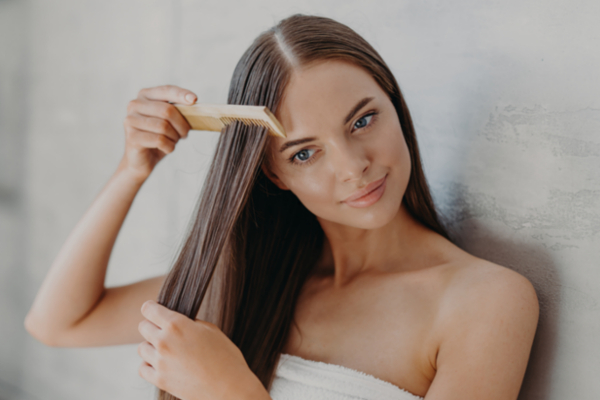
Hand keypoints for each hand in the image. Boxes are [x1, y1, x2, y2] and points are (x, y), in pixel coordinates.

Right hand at [121, 85, 196, 180]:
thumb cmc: (158, 137)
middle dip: (181, 125)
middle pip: (167, 110)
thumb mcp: (170, 122)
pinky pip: (159, 140)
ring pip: (163, 127)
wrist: (142, 160)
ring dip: (174, 137)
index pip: (166, 90)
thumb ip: (178, 111)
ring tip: (173, 141)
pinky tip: (167, 148)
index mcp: (145, 95)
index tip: (194, 99)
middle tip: (184, 134)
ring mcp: (131, 120)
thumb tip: (193, 102)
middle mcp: (135, 105)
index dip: (180, 94)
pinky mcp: (132, 137)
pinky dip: (169, 147)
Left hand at [137, 300, 267, 399]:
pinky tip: (162, 363)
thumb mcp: (212, 330)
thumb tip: (180, 322)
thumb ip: (191, 323)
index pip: (149, 309)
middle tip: (165, 331)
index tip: (155, 311)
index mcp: (177, 325)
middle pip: (143, 327)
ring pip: (141, 348)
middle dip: (152, 326)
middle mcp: (164, 341)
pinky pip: (143, 368)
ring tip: (167, 349)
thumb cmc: (226, 357)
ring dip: (151, 346)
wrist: (230, 388)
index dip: (152, 308)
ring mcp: (160, 362)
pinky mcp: (160, 380)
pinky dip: (149, 365)